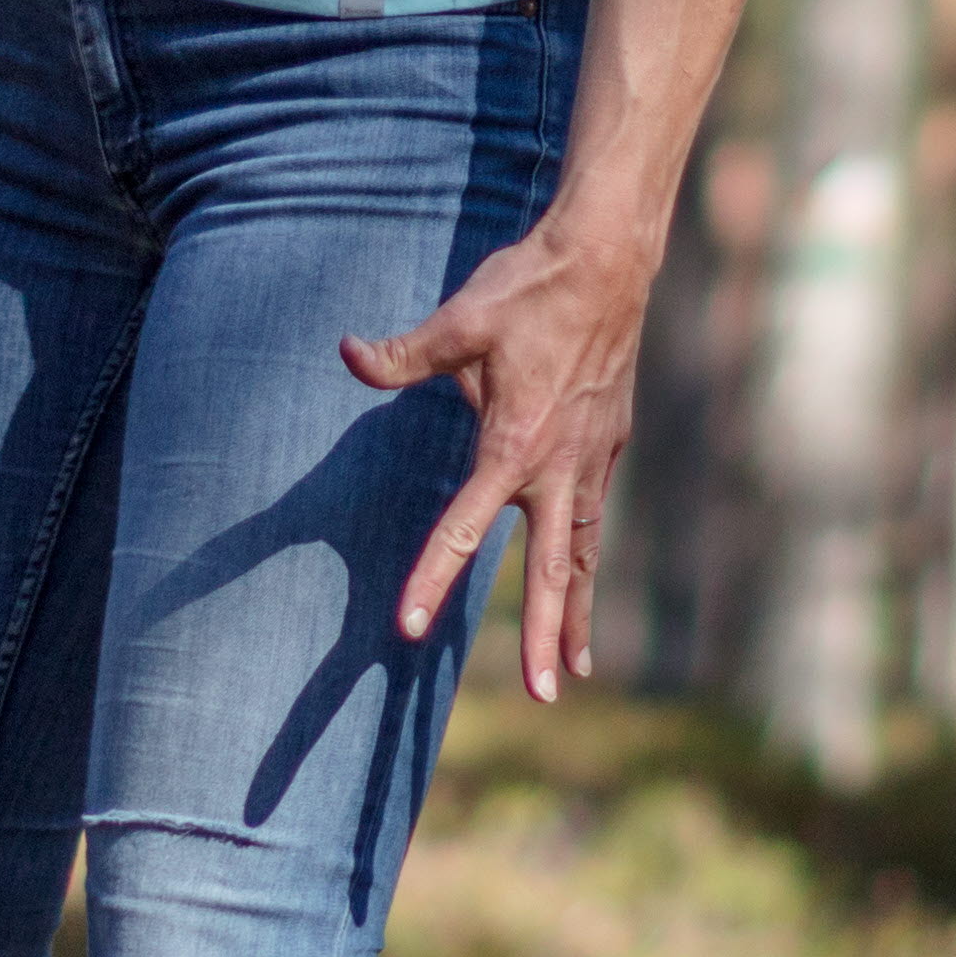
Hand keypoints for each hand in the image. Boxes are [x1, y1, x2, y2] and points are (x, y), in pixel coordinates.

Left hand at [347, 218, 660, 702]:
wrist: (608, 261)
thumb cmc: (528, 289)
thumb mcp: (458, 321)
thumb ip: (403, 354)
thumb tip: (347, 355)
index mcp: (513, 444)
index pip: (464, 527)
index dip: (433, 578)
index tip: (409, 627)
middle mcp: (556, 466)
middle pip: (552, 571)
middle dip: (546, 636)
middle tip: (544, 696)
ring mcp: (590, 459)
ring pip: (582, 555)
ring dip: (577, 614)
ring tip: (575, 672)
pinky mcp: (607, 444)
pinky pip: (594, 520)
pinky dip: (589, 562)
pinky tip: (584, 585)